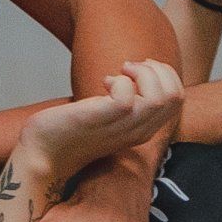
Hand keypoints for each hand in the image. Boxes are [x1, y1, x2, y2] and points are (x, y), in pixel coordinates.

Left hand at [13, 61, 183, 184]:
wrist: (43, 153)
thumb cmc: (72, 130)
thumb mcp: (108, 114)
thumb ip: (127, 100)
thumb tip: (138, 69)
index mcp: (144, 128)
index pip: (177, 98)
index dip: (163, 74)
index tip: (137, 69)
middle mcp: (139, 130)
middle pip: (175, 95)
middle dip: (157, 69)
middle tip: (129, 67)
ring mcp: (123, 127)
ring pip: (160, 96)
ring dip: (142, 73)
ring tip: (119, 72)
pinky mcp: (103, 120)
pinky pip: (128, 96)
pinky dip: (119, 81)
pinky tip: (103, 82)